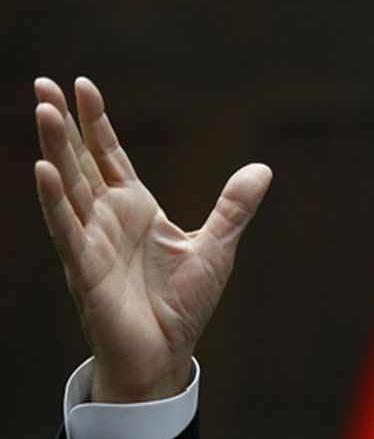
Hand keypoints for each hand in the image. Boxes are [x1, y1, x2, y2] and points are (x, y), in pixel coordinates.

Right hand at [34, 77, 271, 401]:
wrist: (166, 353)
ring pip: (69, 187)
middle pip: (82, 161)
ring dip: (55, 149)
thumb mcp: (216, 247)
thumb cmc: (182, 303)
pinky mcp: (85, 269)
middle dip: (64, 123)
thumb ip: (233, 207)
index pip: (110, 156)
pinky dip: (55, 200)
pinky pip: (67, 229)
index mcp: (136, 208)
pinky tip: (44, 169)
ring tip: (43, 110)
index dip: (97, 122)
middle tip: (44, 83)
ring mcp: (92, 241)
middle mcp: (108, 219)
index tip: (83, 85)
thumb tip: (262, 168)